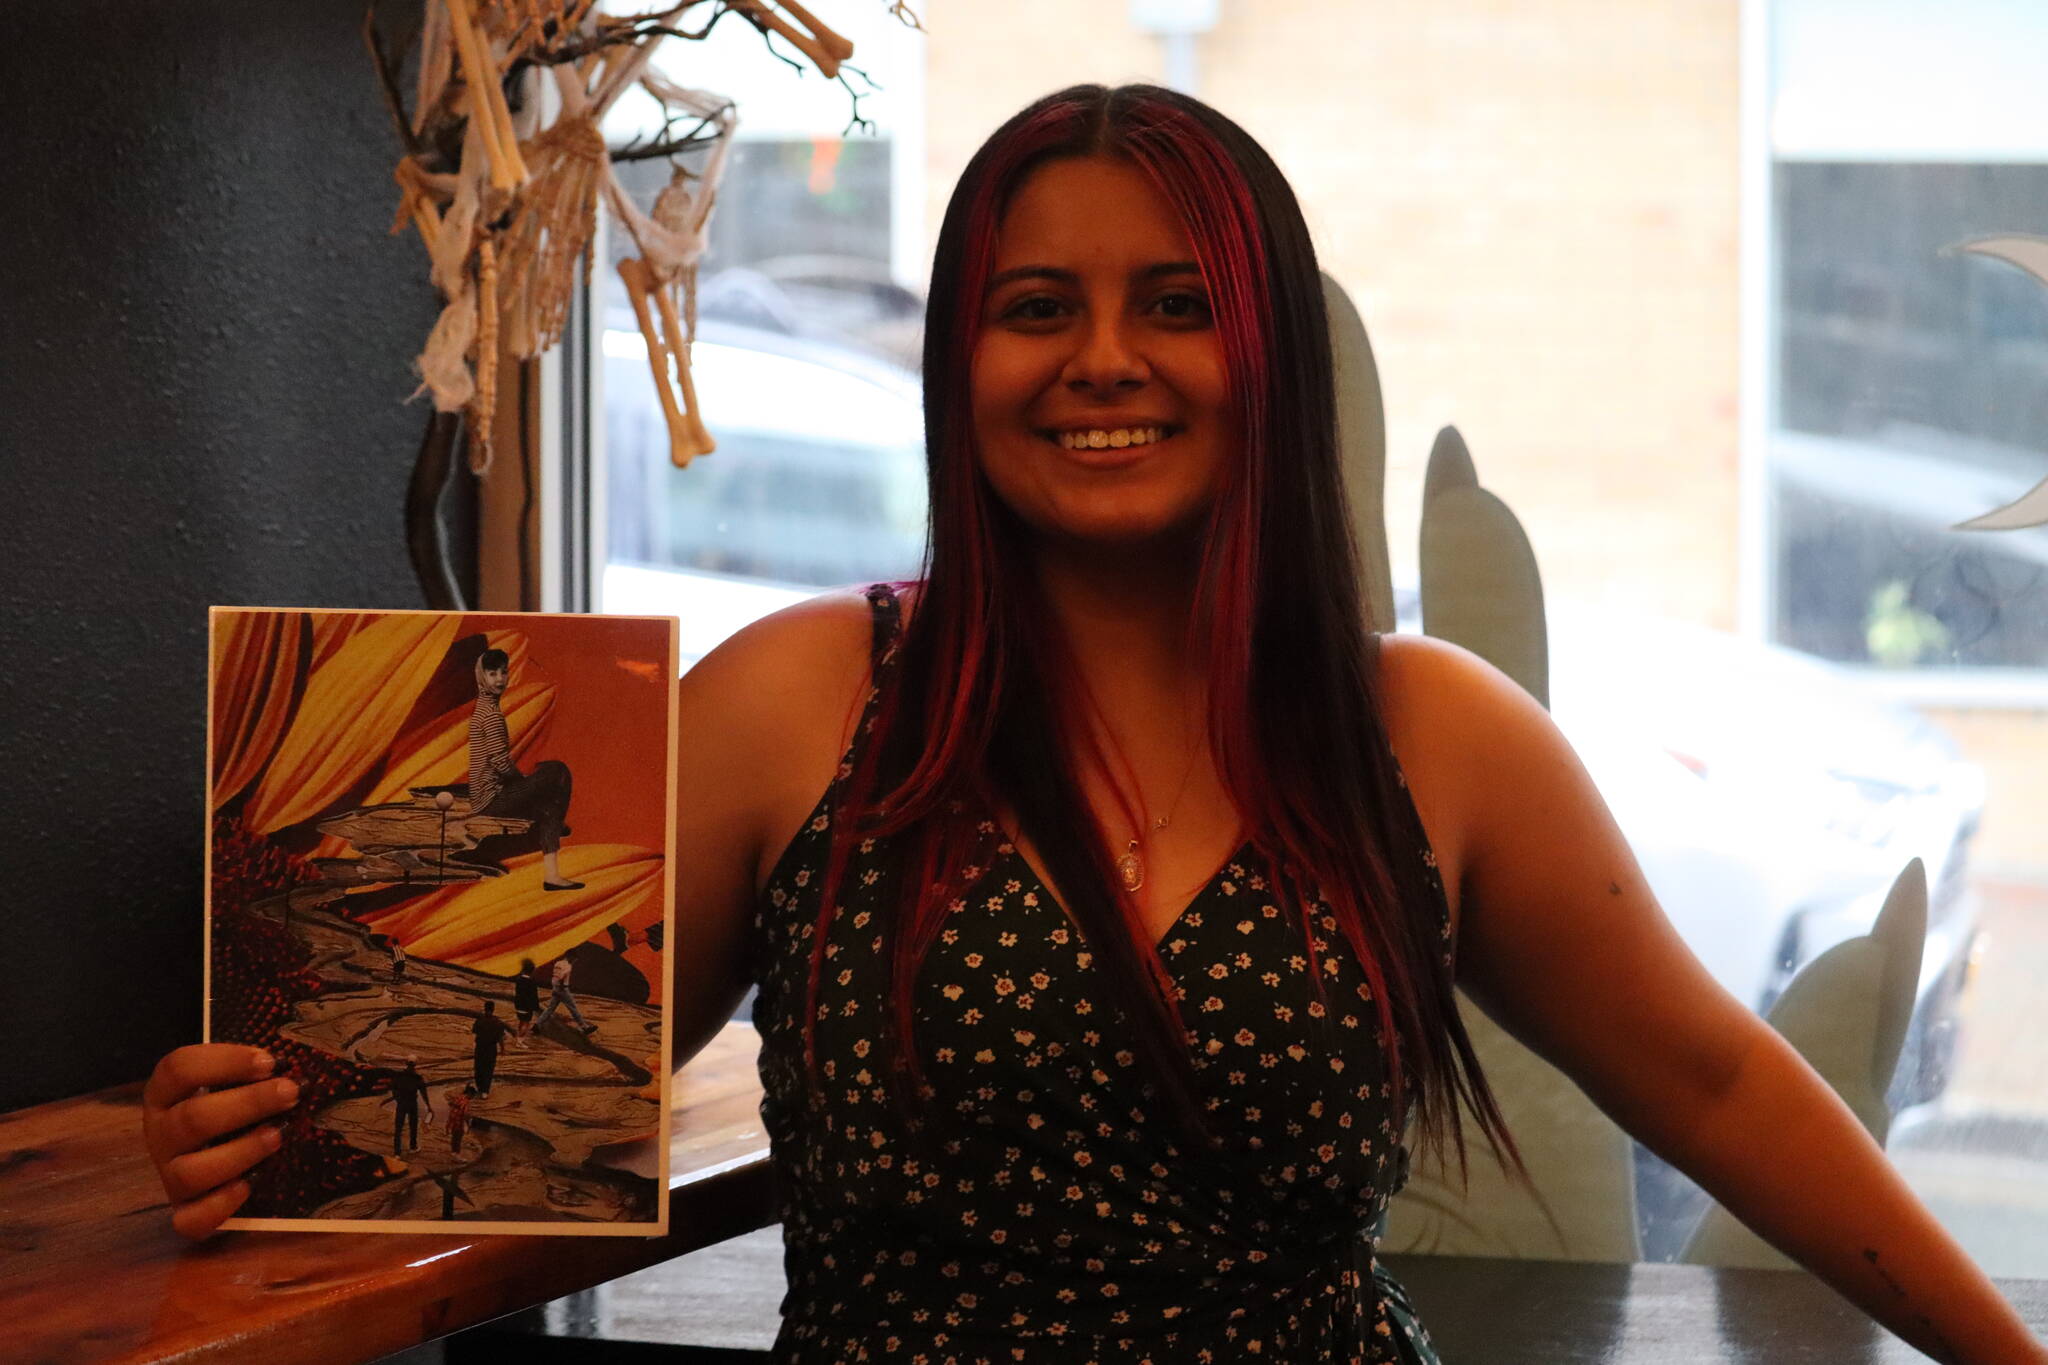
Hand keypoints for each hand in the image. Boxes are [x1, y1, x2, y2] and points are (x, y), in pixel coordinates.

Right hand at [141, 1044, 299, 1239]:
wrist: (212, 1151)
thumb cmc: (230, 1103)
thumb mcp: (233, 1080)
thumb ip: (254, 1068)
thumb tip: (298, 1055)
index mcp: (165, 1093)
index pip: (178, 1068)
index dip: (224, 1062)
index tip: (269, 1061)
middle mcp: (160, 1133)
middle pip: (193, 1119)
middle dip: (247, 1104)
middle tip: (290, 1093)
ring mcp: (169, 1173)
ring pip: (190, 1171)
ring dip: (239, 1153)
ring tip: (278, 1136)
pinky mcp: (183, 1210)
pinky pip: (190, 1219)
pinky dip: (219, 1206)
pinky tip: (250, 1185)